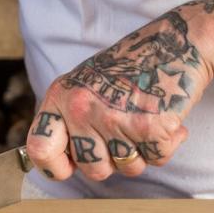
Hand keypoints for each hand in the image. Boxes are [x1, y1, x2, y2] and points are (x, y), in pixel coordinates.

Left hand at [26, 7, 213, 179]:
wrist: (173, 43)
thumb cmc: (128, 68)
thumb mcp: (83, 85)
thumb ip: (68, 120)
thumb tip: (61, 162)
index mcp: (61, 98)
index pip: (40, 149)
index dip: (54, 167)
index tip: (70, 166)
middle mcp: (82, 109)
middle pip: (92, 170)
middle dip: (112, 162)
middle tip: (124, 133)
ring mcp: (115, 119)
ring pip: (128, 168)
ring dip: (142, 152)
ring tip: (144, 120)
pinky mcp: (149, 127)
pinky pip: (157, 159)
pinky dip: (167, 145)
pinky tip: (165, 119)